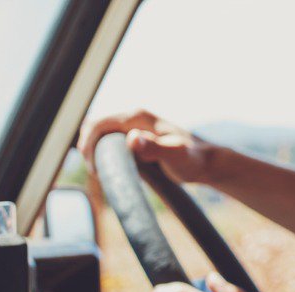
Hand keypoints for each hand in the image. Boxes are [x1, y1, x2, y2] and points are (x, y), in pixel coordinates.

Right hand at [77, 110, 219, 183]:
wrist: (206, 161)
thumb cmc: (192, 160)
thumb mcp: (175, 156)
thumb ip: (154, 147)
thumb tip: (132, 139)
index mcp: (137, 116)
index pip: (99, 124)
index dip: (89, 144)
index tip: (94, 168)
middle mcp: (133, 117)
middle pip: (95, 126)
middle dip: (89, 148)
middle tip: (97, 172)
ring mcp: (133, 126)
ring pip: (101, 134)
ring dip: (95, 151)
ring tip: (102, 172)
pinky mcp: (135, 137)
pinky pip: (110, 141)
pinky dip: (104, 153)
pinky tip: (112, 169)